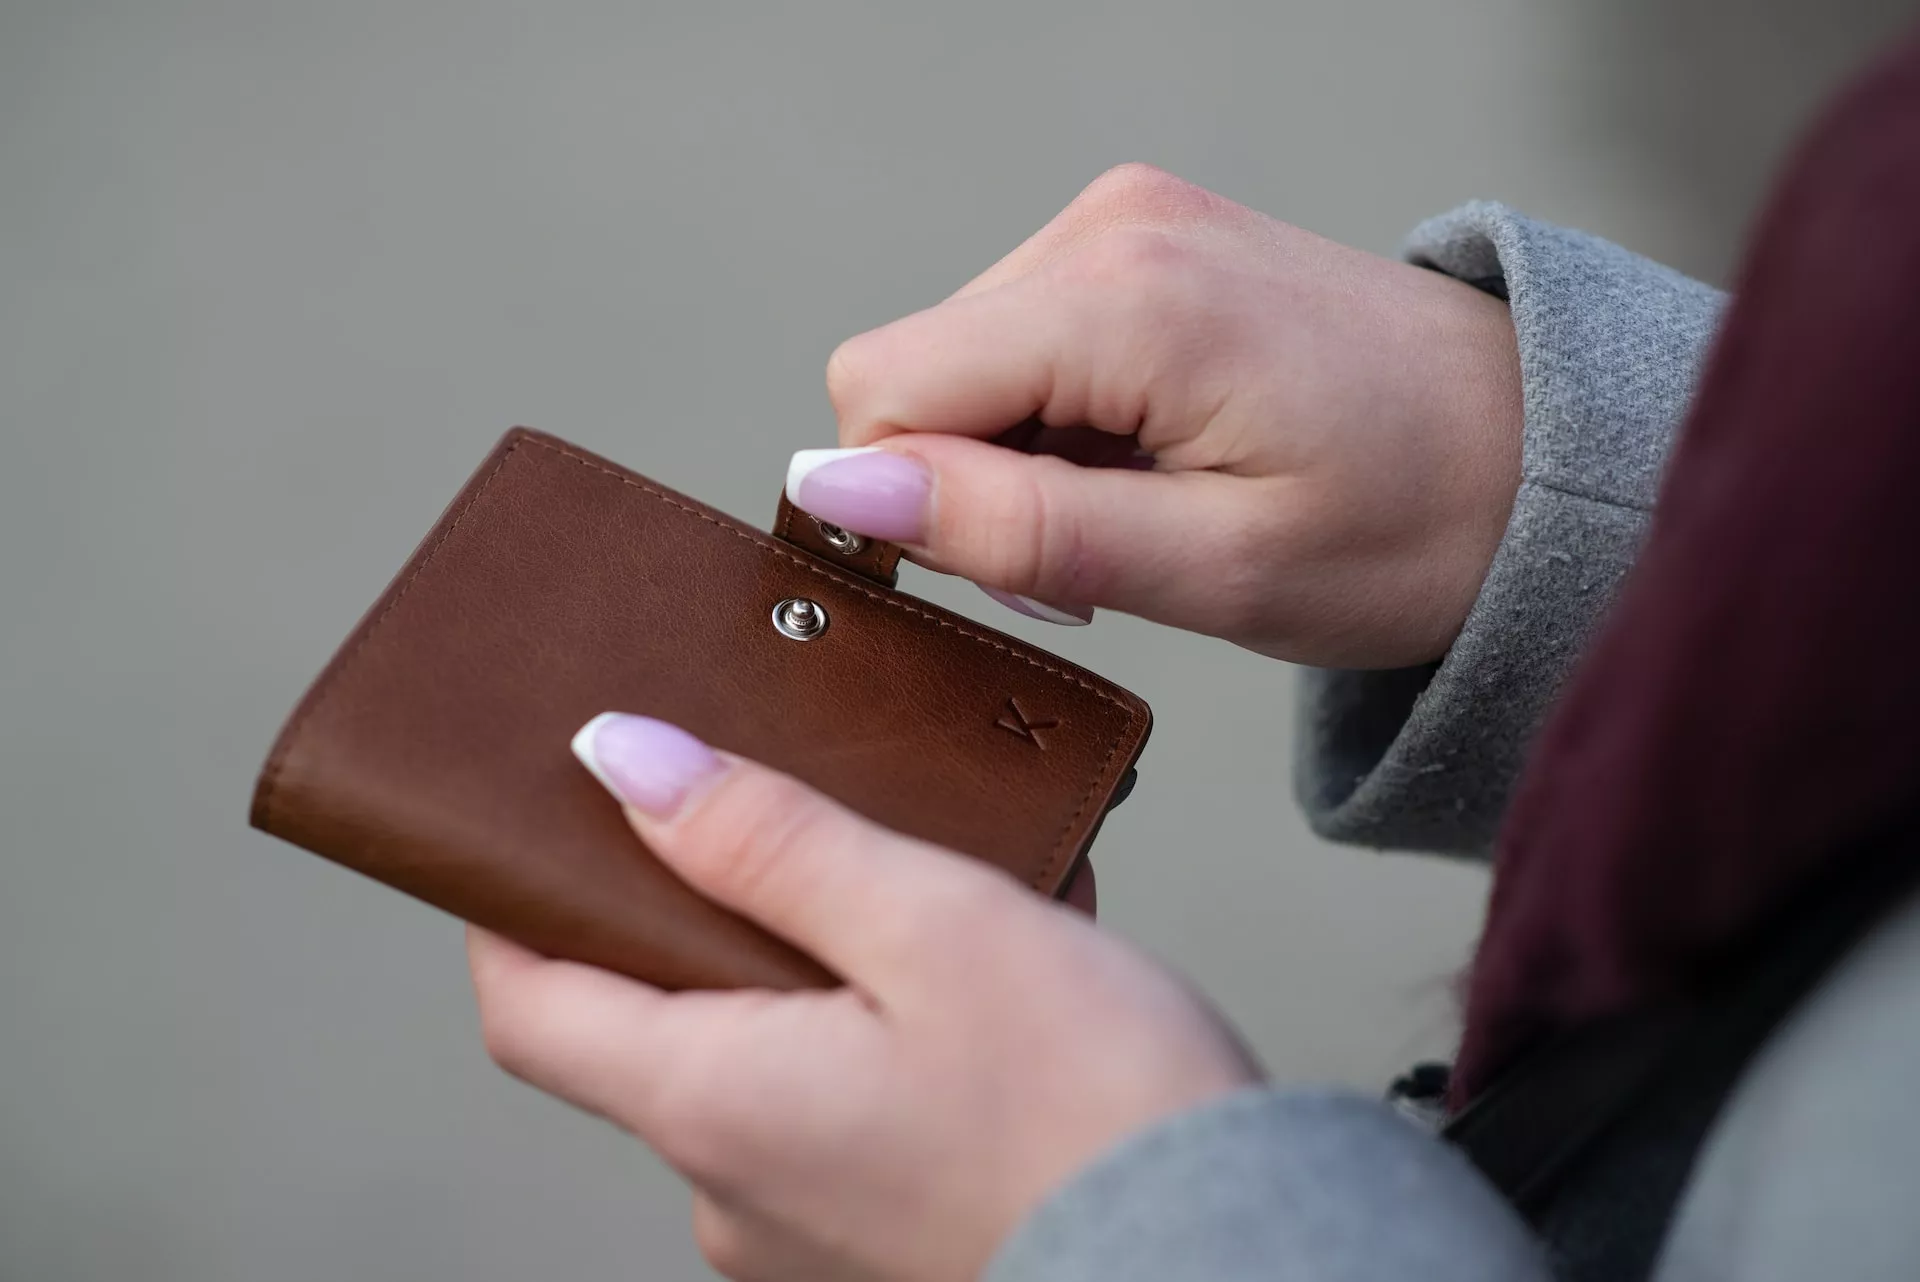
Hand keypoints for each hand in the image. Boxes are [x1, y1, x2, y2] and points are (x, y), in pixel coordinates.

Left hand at [469, 713, 1258, 1281]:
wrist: (1236, 1263)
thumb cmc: (1100, 1116)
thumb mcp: (934, 927)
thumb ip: (769, 840)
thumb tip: (622, 760)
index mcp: (714, 1102)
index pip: (527, 1001)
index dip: (512, 901)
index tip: (536, 821)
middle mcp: (734, 1186)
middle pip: (650, 1020)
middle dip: (710, 911)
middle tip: (795, 823)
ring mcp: (806, 1228)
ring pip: (761, 1057)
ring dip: (820, 966)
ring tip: (934, 895)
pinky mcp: (880, 1238)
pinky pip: (839, 1109)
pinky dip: (879, 1033)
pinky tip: (979, 984)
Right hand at [788, 163, 1523, 668]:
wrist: (1543, 452)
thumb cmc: (1415, 524)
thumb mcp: (1214, 569)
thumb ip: (1016, 530)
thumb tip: (837, 493)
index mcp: (1124, 296)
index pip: (882, 390)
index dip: (912, 507)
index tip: (1031, 575)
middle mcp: (1106, 224)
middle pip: (908, 370)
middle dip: (966, 484)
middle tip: (1102, 557)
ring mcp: (1125, 219)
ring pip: (958, 360)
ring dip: (1016, 457)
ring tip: (1145, 507)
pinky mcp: (1143, 238)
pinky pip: (1020, 337)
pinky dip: (1056, 419)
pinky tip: (1152, 458)